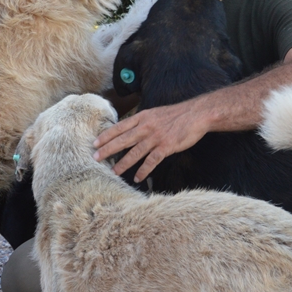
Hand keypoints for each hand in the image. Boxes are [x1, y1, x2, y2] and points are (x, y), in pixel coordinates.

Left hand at [92, 100, 209, 182]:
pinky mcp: (166, 147)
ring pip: (135, 153)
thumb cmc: (176, 115)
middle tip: (95, 158)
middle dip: (107, 150)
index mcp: (142, 117)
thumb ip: (142, 121)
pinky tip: (137, 178)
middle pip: (123, 140)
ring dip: (123, 164)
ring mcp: (156, 137)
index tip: (94, 143)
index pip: (119, 127)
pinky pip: (151, 161)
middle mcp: (146, 127)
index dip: (106, 136)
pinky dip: (143, 171)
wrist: (196, 114)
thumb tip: (130, 130)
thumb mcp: (155, 113)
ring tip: (113, 172)